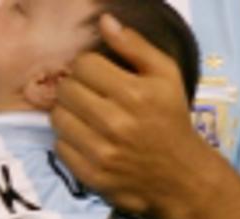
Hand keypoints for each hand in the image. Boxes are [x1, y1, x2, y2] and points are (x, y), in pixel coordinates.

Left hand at [51, 13, 213, 218]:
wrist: (180, 177)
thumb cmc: (171, 120)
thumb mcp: (166, 76)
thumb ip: (135, 45)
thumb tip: (103, 21)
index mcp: (134, 93)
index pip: (83, 65)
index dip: (88, 67)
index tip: (98, 76)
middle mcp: (116, 123)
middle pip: (66, 89)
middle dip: (75, 88)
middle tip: (90, 96)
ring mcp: (102, 152)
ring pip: (58, 117)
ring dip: (68, 113)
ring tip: (86, 116)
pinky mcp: (92, 175)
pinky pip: (60, 146)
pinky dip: (69, 141)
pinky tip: (87, 139)